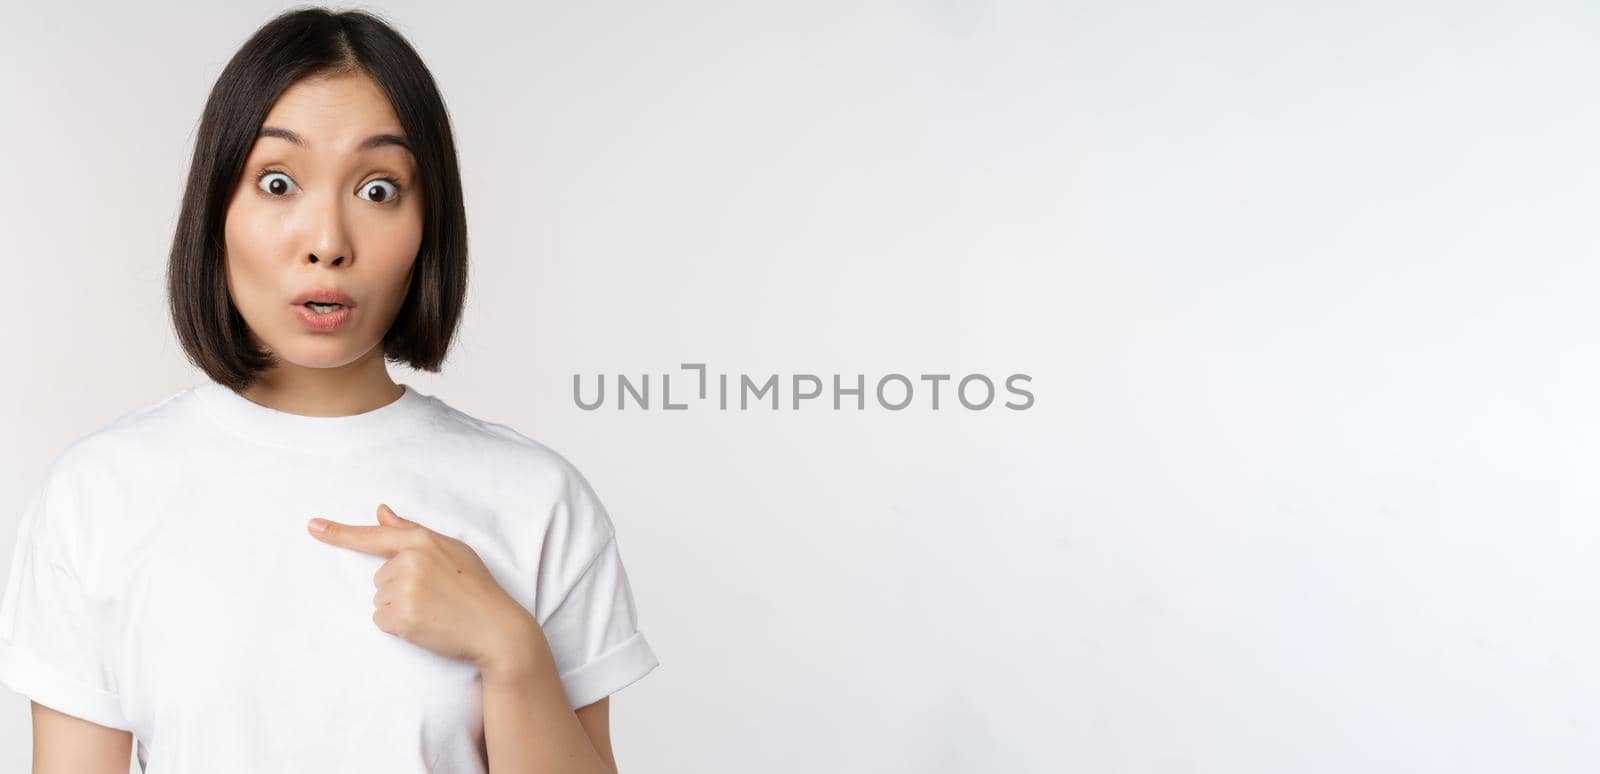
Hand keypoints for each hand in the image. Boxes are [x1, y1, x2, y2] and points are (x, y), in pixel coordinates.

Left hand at [307, 504, 539, 672]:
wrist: (495, 628)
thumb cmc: (476, 588)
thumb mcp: (451, 549)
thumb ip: (412, 530)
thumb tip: (381, 511)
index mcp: (422, 540)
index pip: (374, 535)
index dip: (339, 532)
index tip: (312, 526)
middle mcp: (410, 561)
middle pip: (379, 576)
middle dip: (400, 588)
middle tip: (436, 595)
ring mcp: (405, 589)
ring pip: (379, 599)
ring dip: (400, 608)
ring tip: (433, 609)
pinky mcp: (401, 616)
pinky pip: (381, 620)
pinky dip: (399, 625)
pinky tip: (426, 624)